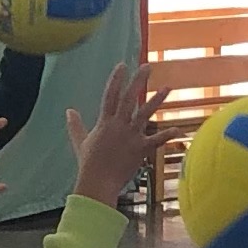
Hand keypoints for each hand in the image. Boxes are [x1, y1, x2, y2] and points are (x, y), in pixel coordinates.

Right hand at [69, 62, 169, 207]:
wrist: (98, 183)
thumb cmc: (88, 164)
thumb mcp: (80, 142)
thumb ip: (75, 125)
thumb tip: (69, 111)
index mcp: (104, 122)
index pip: (110, 95)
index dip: (116, 79)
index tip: (122, 65)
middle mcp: (118, 126)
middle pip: (129, 98)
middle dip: (138, 81)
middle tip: (147, 66)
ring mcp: (130, 137)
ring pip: (145, 114)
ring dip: (156, 100)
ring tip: (167, 88)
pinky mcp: (140, 149)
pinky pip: (155, 141)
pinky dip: (167, 135)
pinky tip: (178, 129)